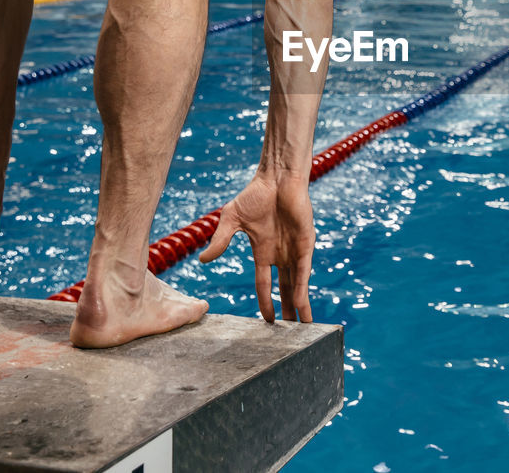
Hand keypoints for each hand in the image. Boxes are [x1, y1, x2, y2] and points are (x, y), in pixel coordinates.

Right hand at [199, 176, 314, 322]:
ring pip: (296, 284)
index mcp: (263, 250)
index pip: (264, 283)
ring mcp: (294, 250)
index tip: (268, 321)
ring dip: (298, 305)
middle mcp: (280, 254)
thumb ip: (220, 241)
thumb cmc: (256, 194)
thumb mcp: (232, 220)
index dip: (266, 302)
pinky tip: (302, 305)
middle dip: (287, 309)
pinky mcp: (306, 244)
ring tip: (303, 327)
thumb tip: (203, 260)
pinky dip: (302, 289)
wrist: (277, 177)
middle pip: (284, 288)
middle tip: (291, 332)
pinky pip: (304, 272)